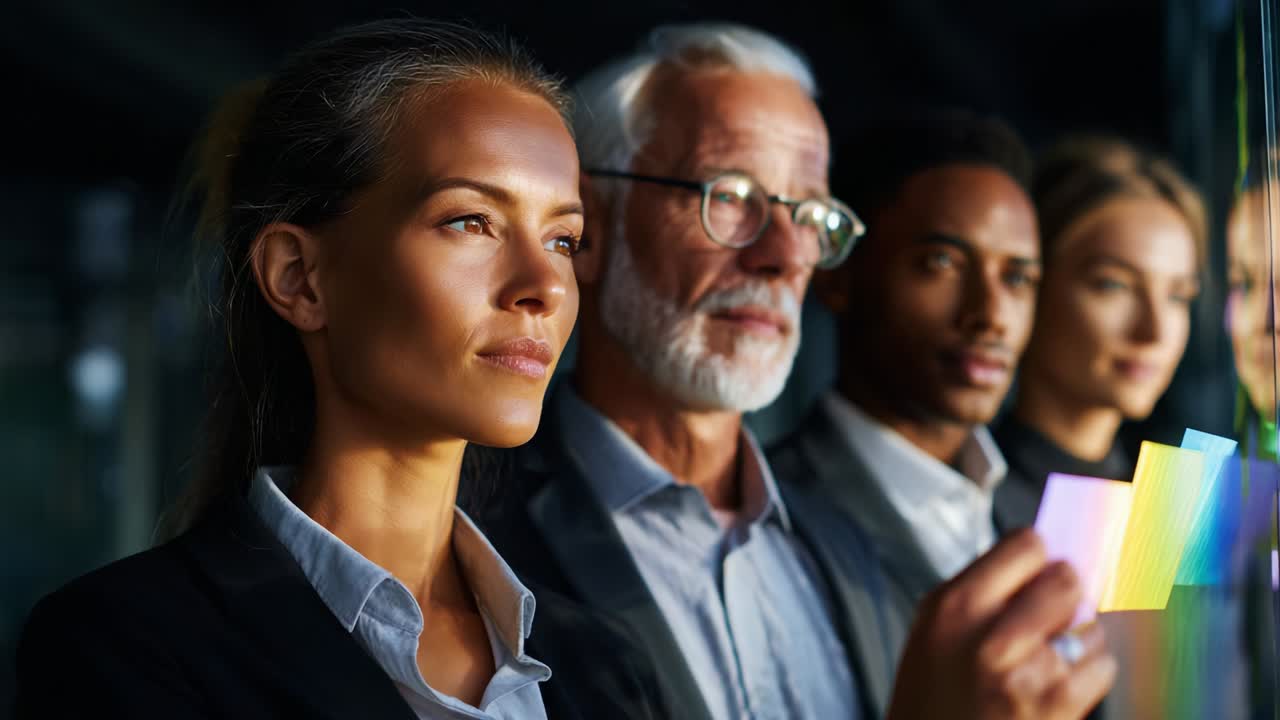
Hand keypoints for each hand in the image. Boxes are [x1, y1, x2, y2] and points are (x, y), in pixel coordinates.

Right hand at [886, 529, 1116, 719]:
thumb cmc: (932, 700)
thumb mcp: (933, 630)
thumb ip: (981, 592)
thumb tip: (1042, 563)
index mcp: (954, 606)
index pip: (1026, 544)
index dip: (1038, 560)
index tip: (1036, 574)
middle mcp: (989, 635)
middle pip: (1067, 579)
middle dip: (1066, 594)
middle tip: (1051, 614)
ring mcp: (1027, 671)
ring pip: (1090, 623)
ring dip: (1078, 637)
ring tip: (1047, 657)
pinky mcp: (1057, 703)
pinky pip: (1101, 666)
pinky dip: (1088, 674)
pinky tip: (1058, 685)